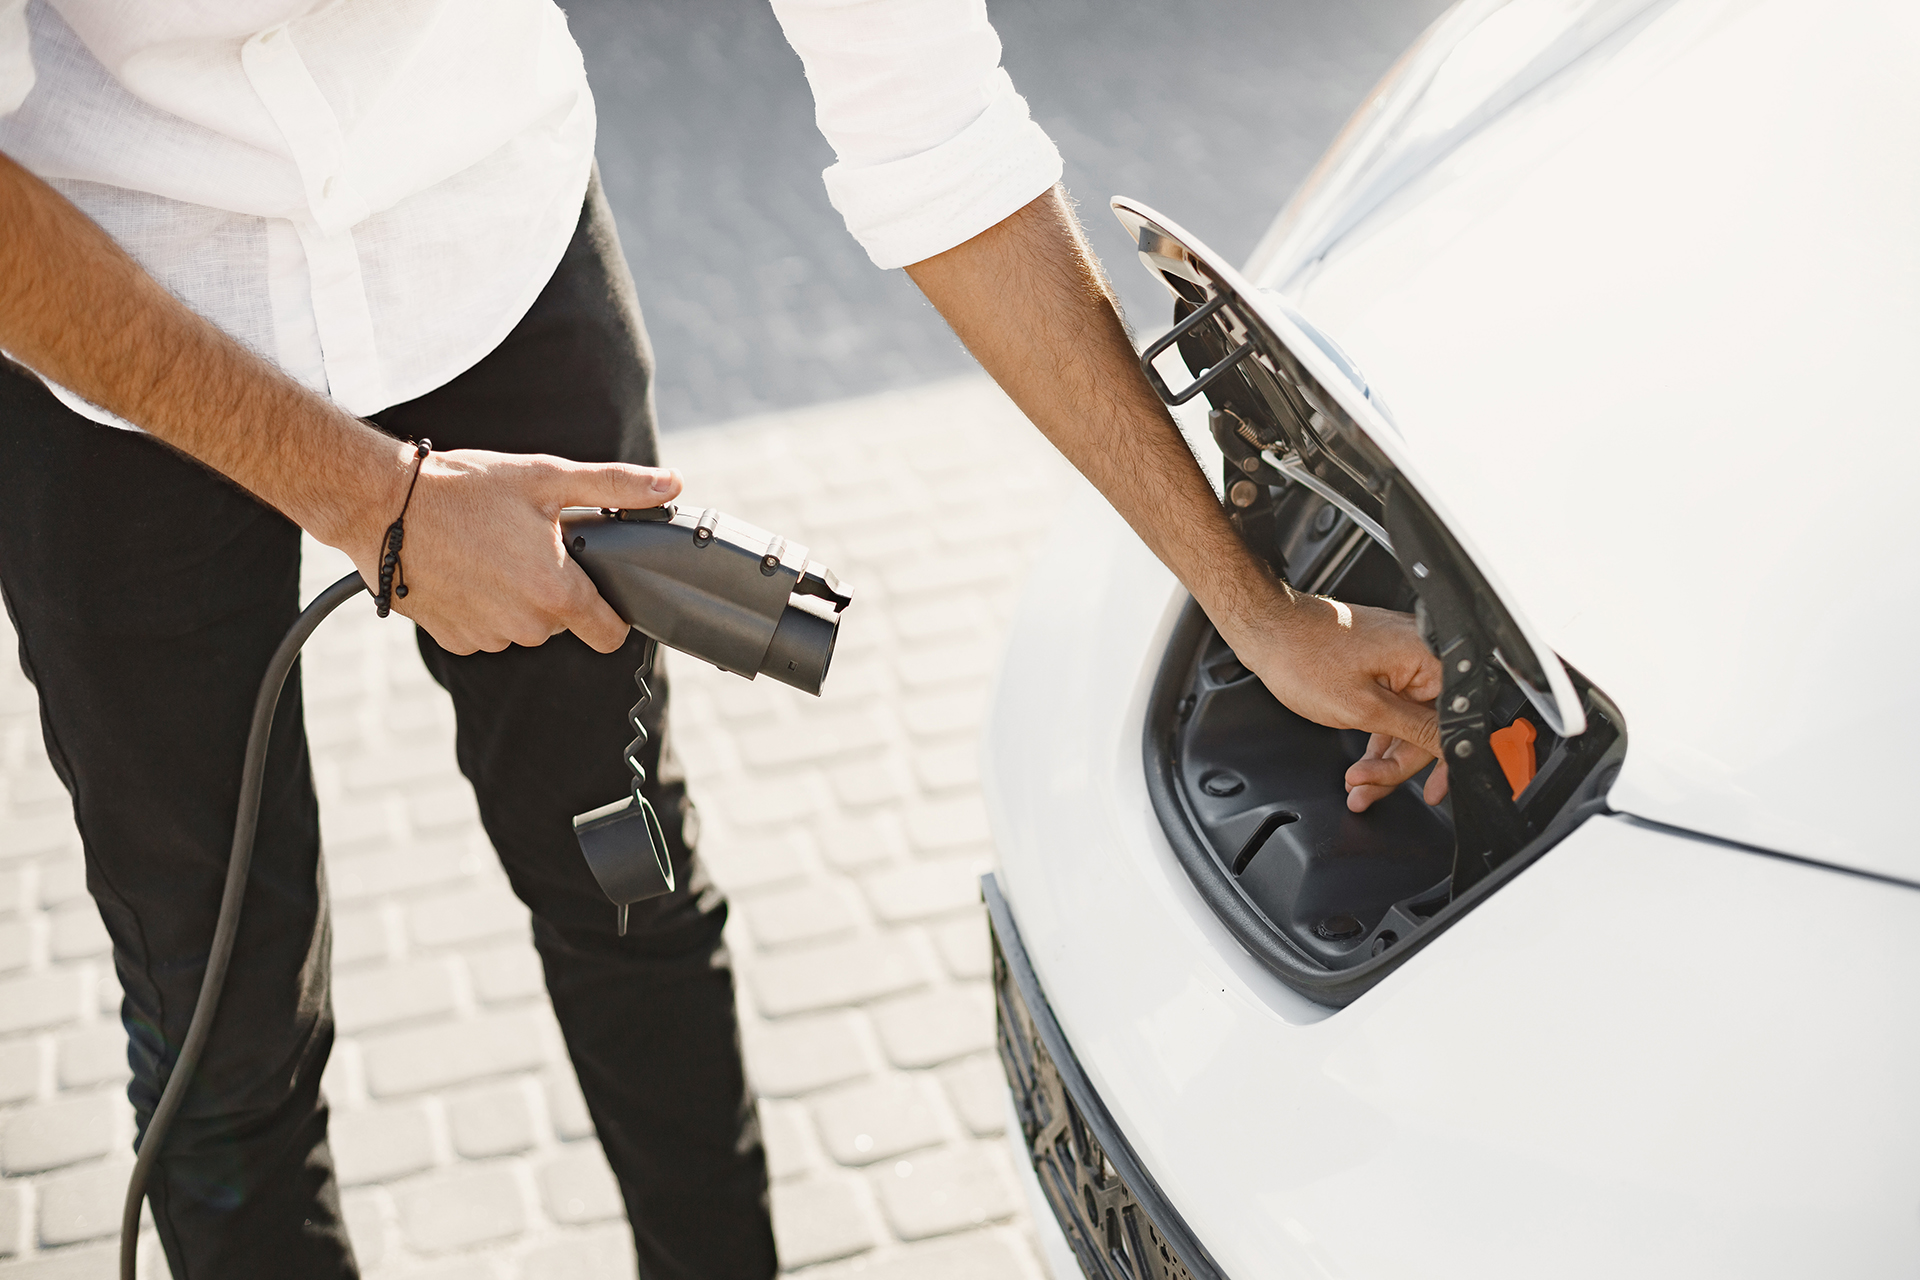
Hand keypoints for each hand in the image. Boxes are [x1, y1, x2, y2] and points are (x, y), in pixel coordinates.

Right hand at [344, 448, 681, 654]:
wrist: (383, 505)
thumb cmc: (465, 489)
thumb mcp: (547, 478)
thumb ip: (615, 486)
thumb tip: (670, 483)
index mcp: (557, 593)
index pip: (610, 633)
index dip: (612, 611)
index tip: (600, 587)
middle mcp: (525, 626)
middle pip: (564, 622)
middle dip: (556, 589)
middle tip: (529, 544)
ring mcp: (486, 636)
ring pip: (523, 626)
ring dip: (517, 598)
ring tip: (492, 550)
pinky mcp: (453, 638)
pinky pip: (485, 630)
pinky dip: (482, 606)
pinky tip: (466, 569)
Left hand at [1222, 593, 1446, 812]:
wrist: (1267, 629)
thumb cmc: (1304, 655)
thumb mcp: (1363, 708)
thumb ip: (1413, 730)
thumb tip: (1451, 747)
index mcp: (1428, 658)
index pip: (1452, 722)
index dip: (1441, 763)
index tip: (1432, 791)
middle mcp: (1420, 657)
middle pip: (1427, 729)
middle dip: (1396, 765)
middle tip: (1367, 786)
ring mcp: (1399, 663)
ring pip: (1406, 726)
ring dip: (1383, 760)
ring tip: (1358, 785)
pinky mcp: (1380, 669)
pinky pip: (1390, 713)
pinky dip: (1376, 740)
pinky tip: (1361, 765)